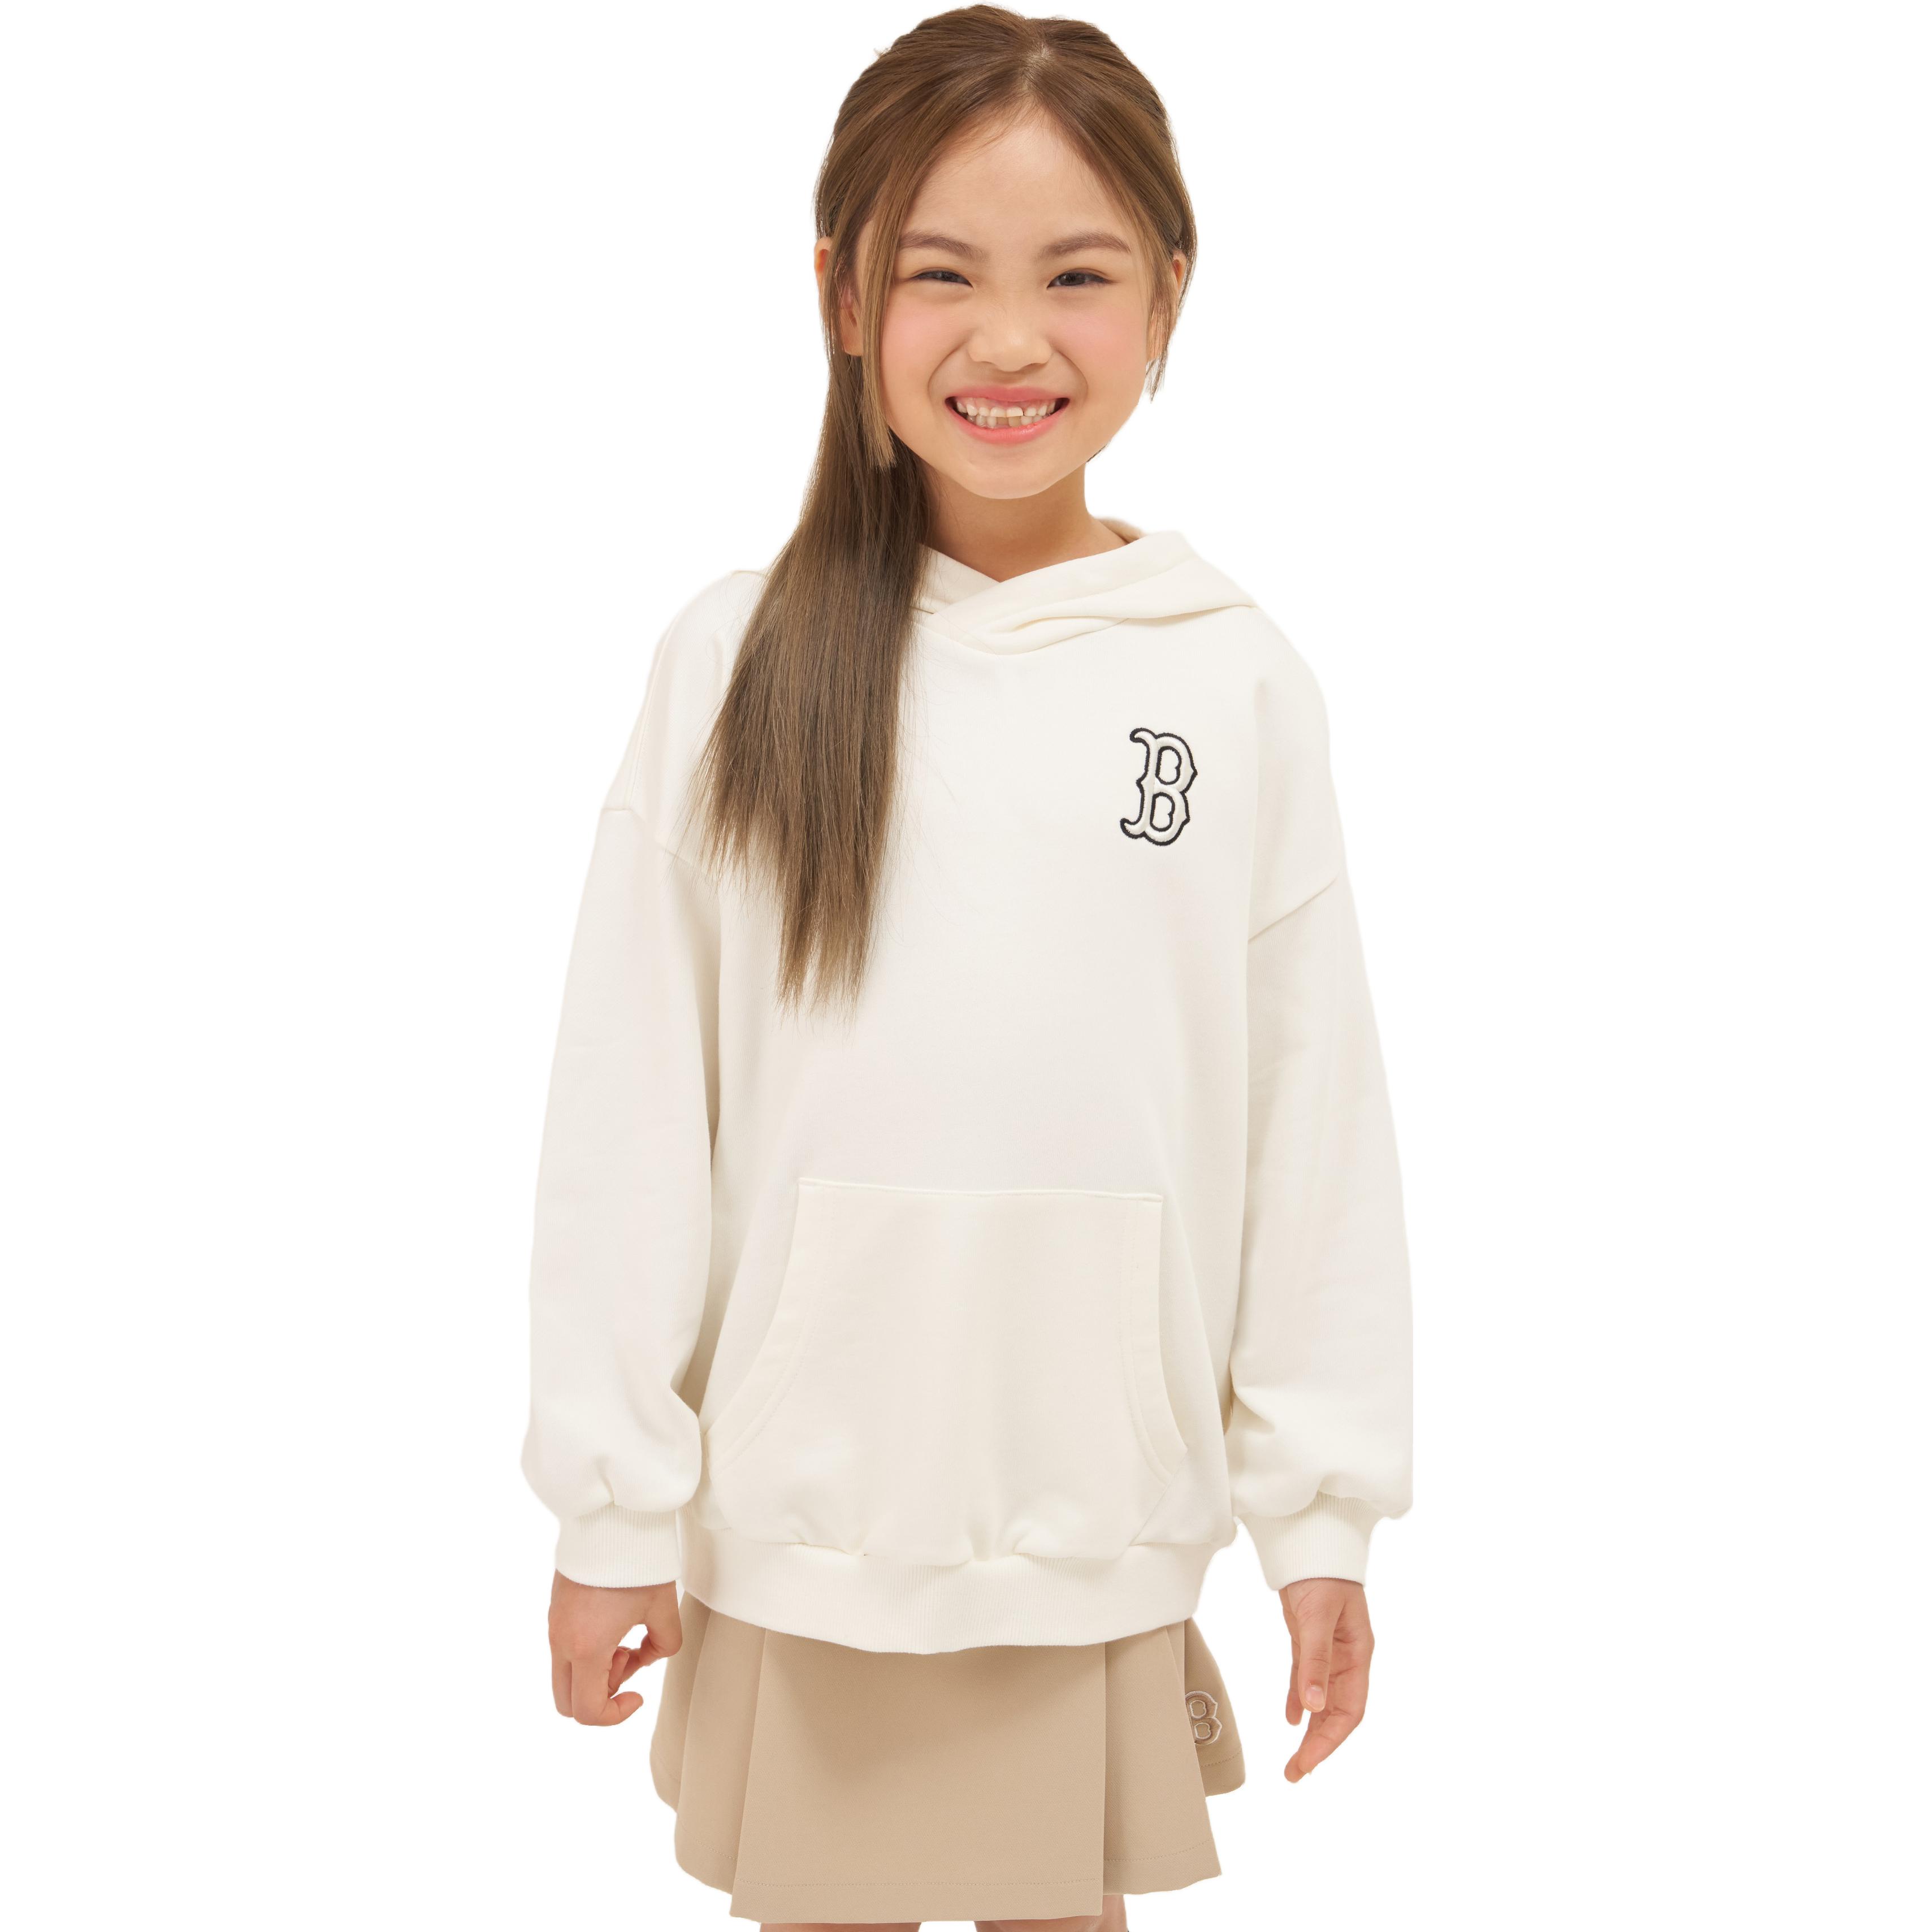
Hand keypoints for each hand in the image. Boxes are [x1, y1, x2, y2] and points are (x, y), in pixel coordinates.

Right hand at [548, 1572, 681, 1725]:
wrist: (611, 1518)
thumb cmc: (638, 1563)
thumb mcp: (663, 1609)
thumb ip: (664, 1645)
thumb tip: (648, 1656)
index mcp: (587, 1648)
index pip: (588, 1711)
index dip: (616, 1715)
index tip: (639, 1694)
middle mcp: (562, 1641)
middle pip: (567, 1701)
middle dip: (600, 1695)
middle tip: (627, 1661)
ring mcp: (554, 1625)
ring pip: (565, 1675)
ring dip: (594, 1670)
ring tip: (623, 1635)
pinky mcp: (555, 1610)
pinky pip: (564, 1649)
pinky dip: (586, 1651)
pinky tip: (612, 1622)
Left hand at [1278, 1577, 1372, 1781]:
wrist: (1311, 1541)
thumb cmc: (1321, 1574)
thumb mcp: (1317, 1618)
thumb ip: (1314, 1662)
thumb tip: (1313, 1709)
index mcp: (1358, 1655)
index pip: (1349, 1710)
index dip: (1330, 1741)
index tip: (1308, 1764)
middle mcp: (1348, 1658)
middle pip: (1336, 1711)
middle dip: (1319, 1745)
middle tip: (1294, 1773)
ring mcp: (1330, 1650)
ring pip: (1322, 1700)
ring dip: (1310, 1730)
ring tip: (1294, 1759)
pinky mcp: (1310, 1640)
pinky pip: (1307, 1679)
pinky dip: (1300, 1699)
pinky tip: (1292, 1719)